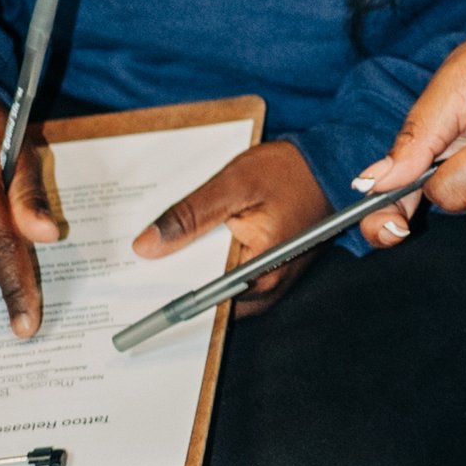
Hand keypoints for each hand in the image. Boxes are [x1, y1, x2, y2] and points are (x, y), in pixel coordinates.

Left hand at [129, 136, 328, 310]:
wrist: (329, 165)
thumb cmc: (290, 172)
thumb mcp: (234, 184)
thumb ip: (190, 215)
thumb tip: (147, 245)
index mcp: (261, 270)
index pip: (204, 300)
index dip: (168, 295)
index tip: (136, 290)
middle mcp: (268, 285)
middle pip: (209, 298)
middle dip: (177, 282)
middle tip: (143, 265)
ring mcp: (270, 280)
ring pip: (218, 288)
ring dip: (193, 271)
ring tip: (163, 251)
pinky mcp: (268, 269)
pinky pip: (230, 275)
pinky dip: (210, 262)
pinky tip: (192, 242)